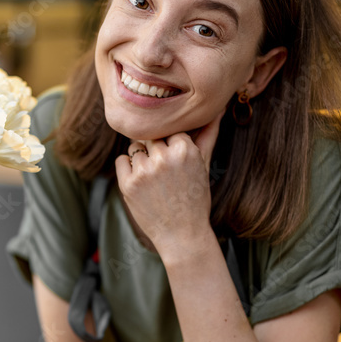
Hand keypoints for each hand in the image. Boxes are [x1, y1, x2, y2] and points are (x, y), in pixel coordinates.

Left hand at [114, 110, 224, 258]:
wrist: (182, 234)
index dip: (171, 143)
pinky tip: (143, 184)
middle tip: (165, 172)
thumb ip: (209, 132)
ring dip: (142, 159)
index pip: (170, 129)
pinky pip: (121, 160)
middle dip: (156, 149)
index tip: (176, 160)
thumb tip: (218, 107)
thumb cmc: (196, 198)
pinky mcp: (127, 184)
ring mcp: (144, 171)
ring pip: (136, 147)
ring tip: (156, 181)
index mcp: (184, 149)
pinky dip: (128, 169)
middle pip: (151, 136)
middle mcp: (163, 158)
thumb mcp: (205, 164)